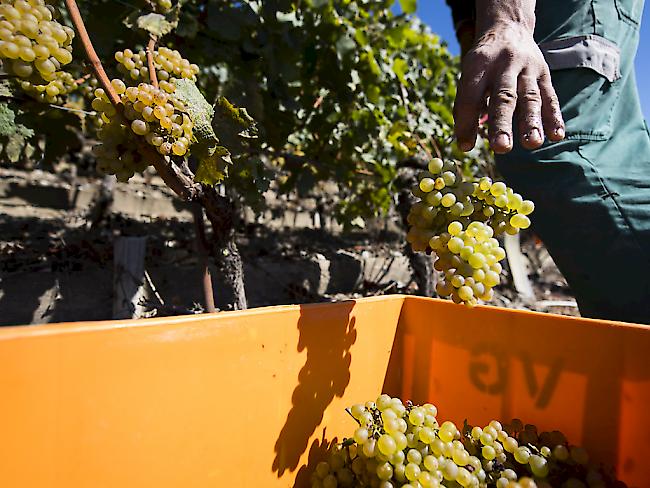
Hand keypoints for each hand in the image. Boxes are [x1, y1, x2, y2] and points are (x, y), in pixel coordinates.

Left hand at [453, 22, 564, 153]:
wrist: (509, 29)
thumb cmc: (483, 64)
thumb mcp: (469, 75)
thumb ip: (465, 106)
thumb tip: (465, 144)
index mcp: (479, 65)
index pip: (471, 96)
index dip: (467, 122)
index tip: (465, 146)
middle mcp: (504, 65)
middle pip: (504, 96)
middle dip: (502, 124)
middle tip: (501, 147)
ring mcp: (528, 69)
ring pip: (531, 97)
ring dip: (531, 122)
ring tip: (532, 144)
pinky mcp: (544, 74)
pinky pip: (550, 97)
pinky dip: (554, 117)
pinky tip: (556, 135)